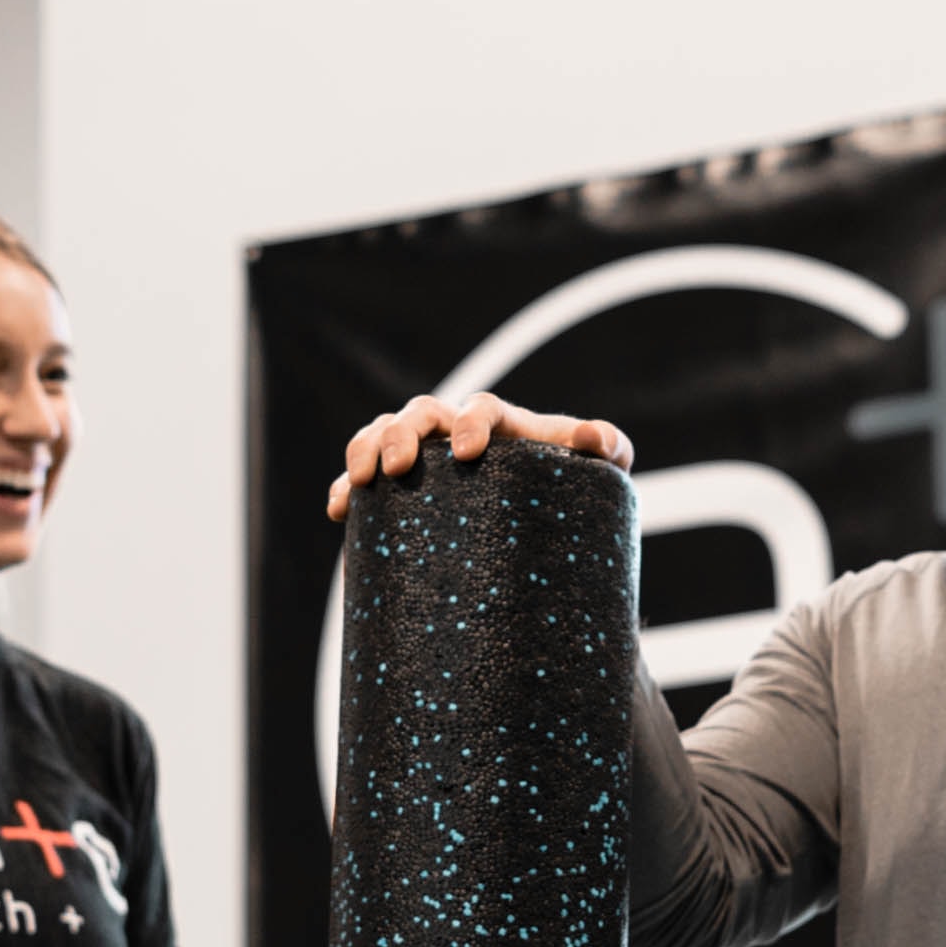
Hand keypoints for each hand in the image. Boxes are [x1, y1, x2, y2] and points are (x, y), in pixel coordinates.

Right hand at [324, 394, 633, 521]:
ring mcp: (419, 463)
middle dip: (403, 433)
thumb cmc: (569, 497)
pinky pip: (360, 482)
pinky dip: (345, 489)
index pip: (480, 409)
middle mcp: (451, 434)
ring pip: (380, 435)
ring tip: (360, 482)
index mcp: (498, 425)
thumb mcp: (596, 476)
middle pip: (419, 414)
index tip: (469, 453)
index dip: (470, 422)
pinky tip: (338, 510)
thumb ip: (607, 449)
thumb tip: (595, 439)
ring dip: (365, 449)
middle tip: (398, 465)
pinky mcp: (394, 495)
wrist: (540, 538)